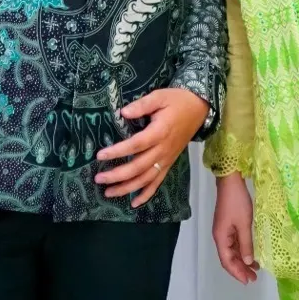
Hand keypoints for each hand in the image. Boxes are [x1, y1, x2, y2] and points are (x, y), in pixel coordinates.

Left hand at [94, 89, 208, 207]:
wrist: (199, 107)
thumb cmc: (177, 100)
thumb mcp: (159, 96)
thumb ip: (141, 105)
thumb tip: (122, 112)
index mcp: (159, 132)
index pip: (135, 145)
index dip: (117, 151)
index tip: (100, 155)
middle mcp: (163, 150)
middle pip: (138, 167)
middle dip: (117, 175)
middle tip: (99, 178)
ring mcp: (167, 159)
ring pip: (146, 179)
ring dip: (127, 188)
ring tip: (108, 192)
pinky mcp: (169, 163)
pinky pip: (158, 182)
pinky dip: (146, 194)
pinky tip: (134, 203)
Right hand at [213, 172, 257, 283]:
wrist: (230, 180)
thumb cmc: (237, 202)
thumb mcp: (244, 224)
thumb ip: (246, 244)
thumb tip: (248, 261)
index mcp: (221, 237)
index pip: (227, 261)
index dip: (237, 272)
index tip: (248, 281)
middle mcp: (220, 236)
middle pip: (229, 258)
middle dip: (240, 268)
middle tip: (254, 278)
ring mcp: (224, 230)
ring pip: (232, 250)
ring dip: (242, 260)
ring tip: (255, 268)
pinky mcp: (228, 224)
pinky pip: (234, 242)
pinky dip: (242, 249)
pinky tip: (250, 253)